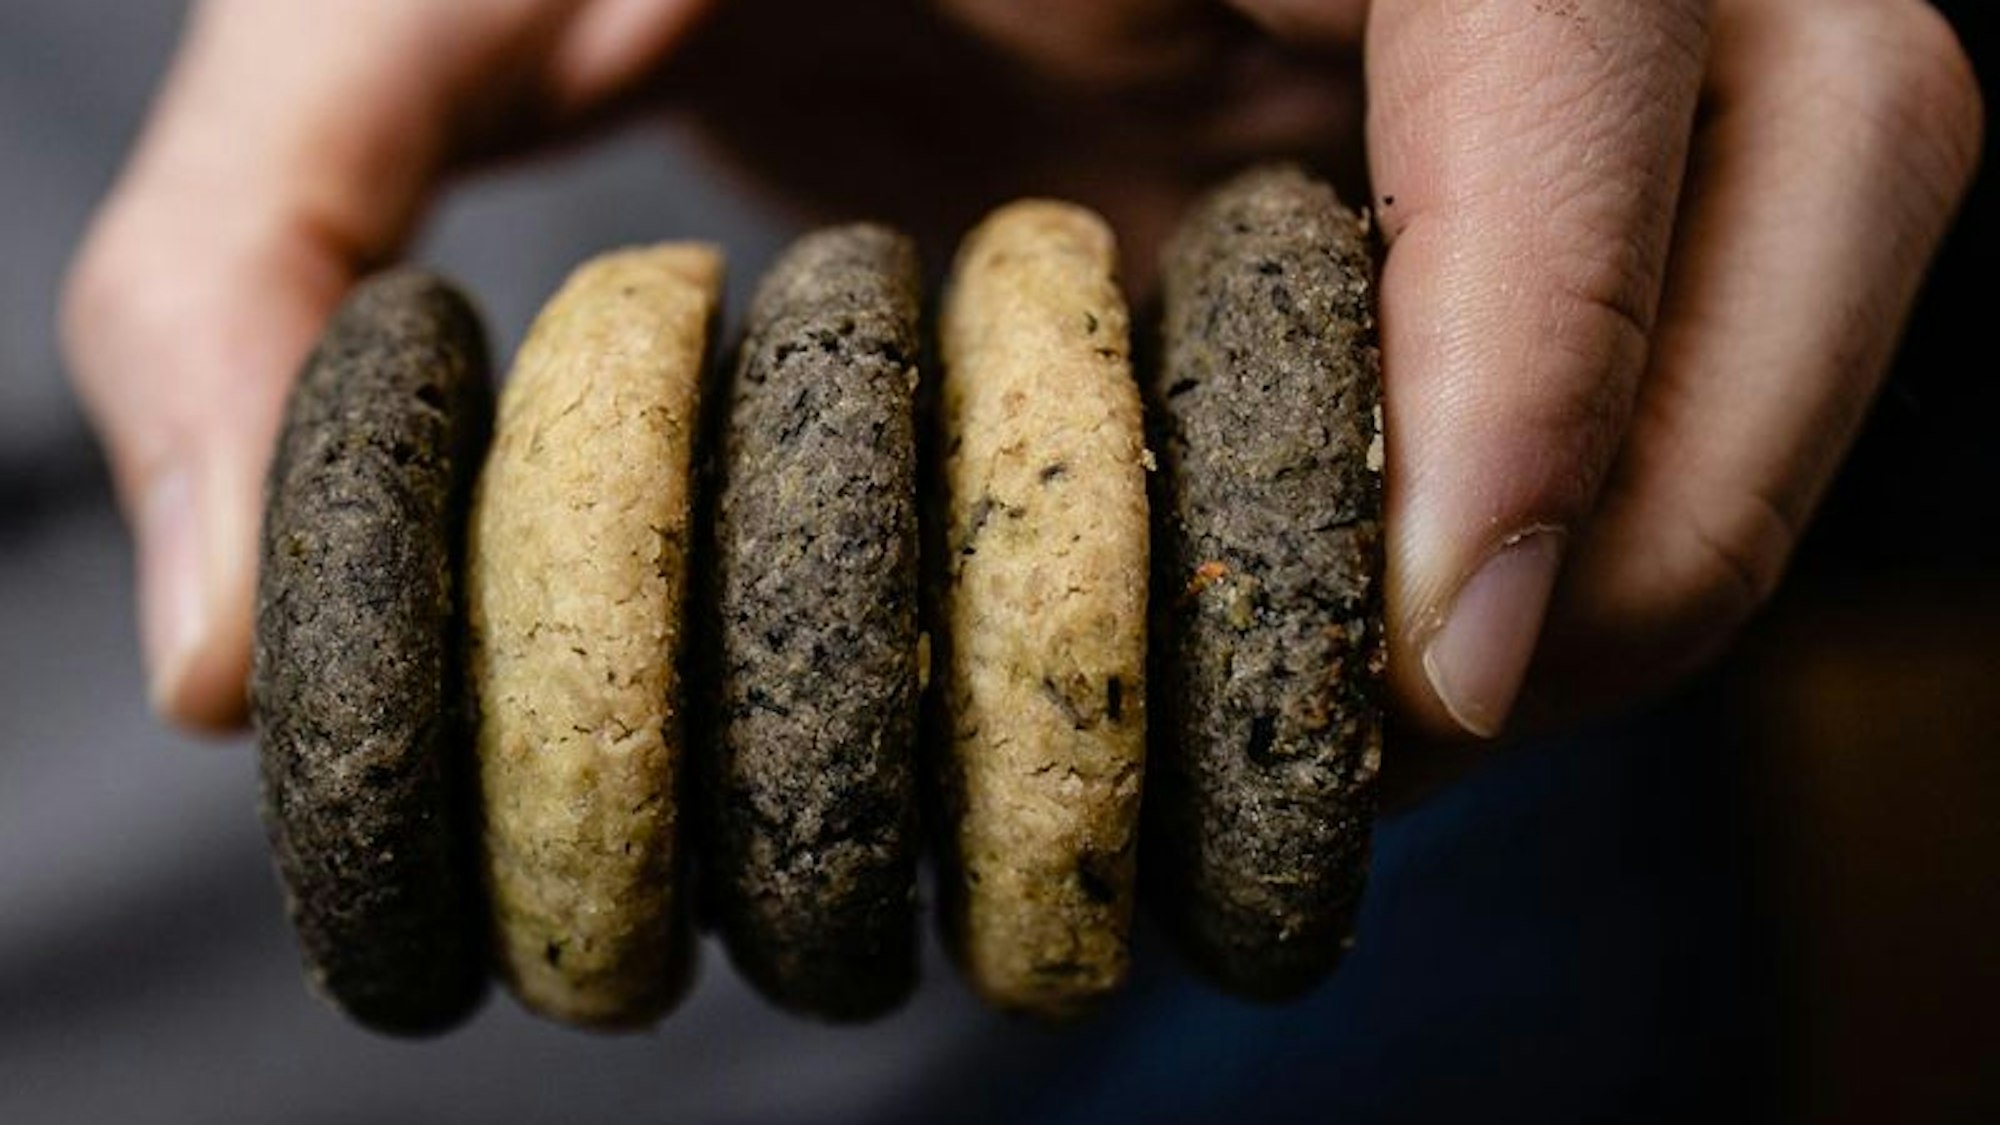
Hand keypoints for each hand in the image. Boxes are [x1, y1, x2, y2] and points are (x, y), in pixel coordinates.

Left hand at [66, 0, 1980, 746]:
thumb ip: (280, 235)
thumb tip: (236, 647)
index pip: (1564, 17)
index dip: (1558, 329)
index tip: (1436, 648)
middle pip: (1841, 126)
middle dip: (1680, 482)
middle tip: (1447, 714)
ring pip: (1837, 221)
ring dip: (1677, 503)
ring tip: (1432, 687)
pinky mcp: (1549, 96)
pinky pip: (1726, 284)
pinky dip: (1619, 465)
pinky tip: (1419, 579)